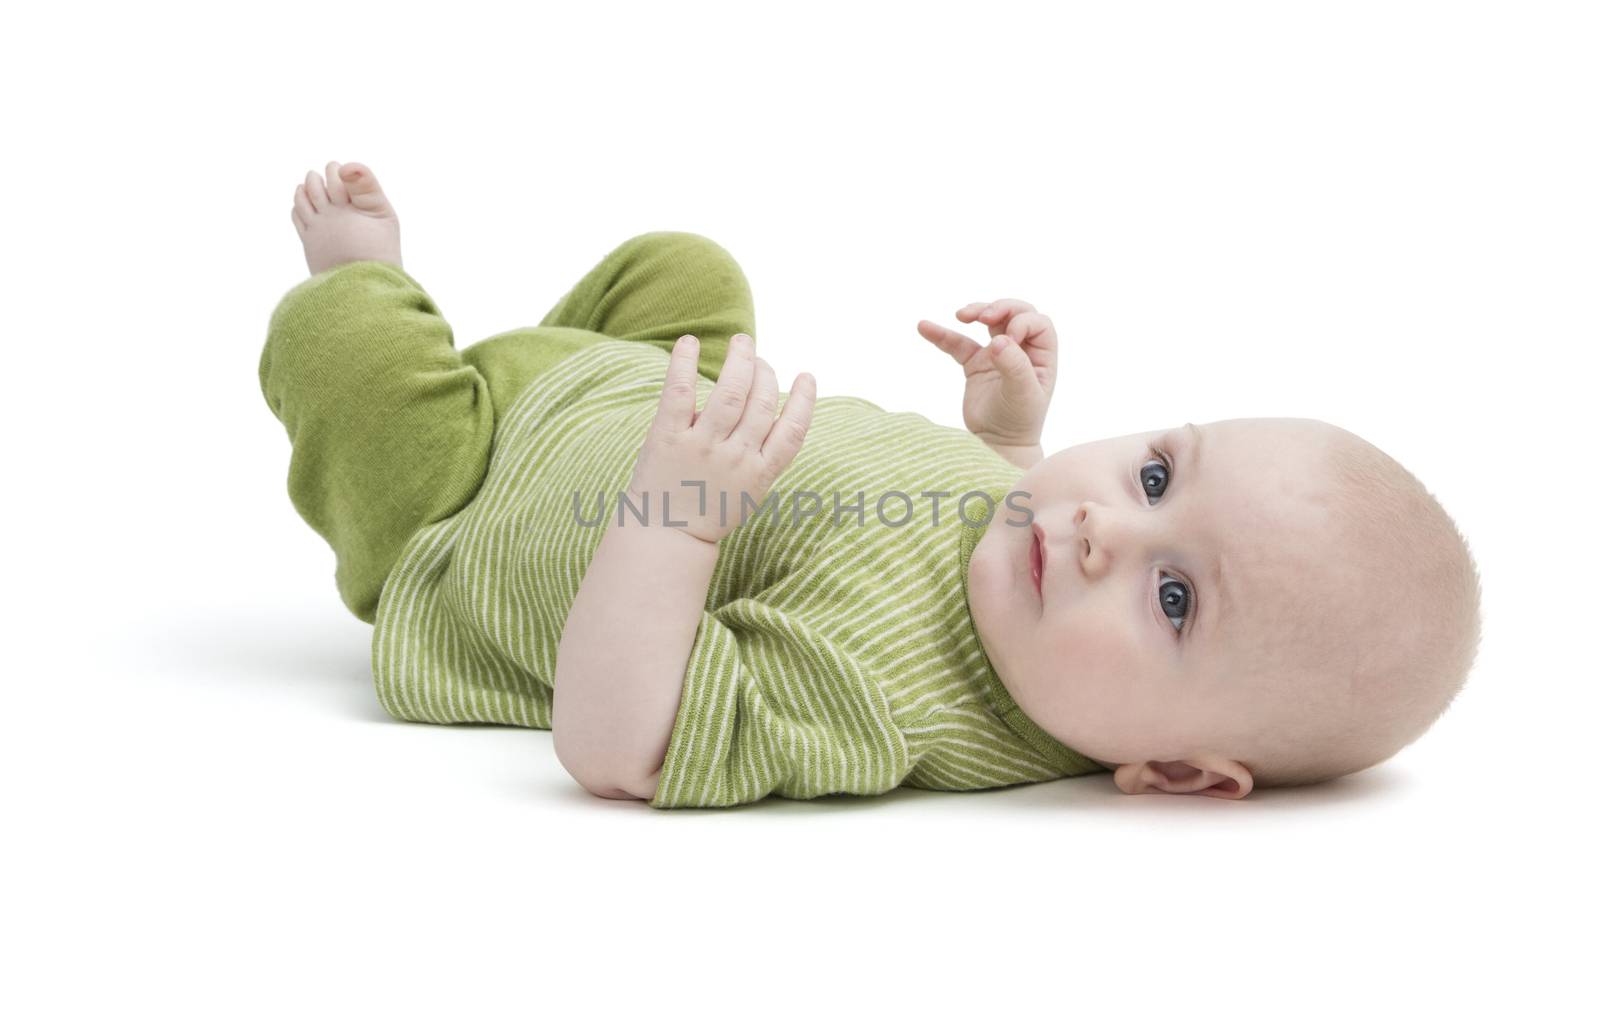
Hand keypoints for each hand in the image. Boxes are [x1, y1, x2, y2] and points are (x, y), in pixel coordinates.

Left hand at [628, 333, 815, 543]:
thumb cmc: (708, 512)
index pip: (793, 432)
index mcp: (759, 473)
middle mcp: (735, 458)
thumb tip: (765, 404)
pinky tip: (689, 342)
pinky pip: (680, 393)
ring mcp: (702, 447)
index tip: (807, 376)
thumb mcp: (747, 491)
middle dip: (766, 373)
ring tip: (742, 341)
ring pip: (730, 393)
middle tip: (758, 358)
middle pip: (763, 404)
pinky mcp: (668, 438)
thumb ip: (759, 453)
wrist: (666, 539)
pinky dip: (684, 363)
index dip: (804, 401)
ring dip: (740, 360)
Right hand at [916, 299, 1056, 457]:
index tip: (1007, 340)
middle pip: (1015, 313)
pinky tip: (924, 326)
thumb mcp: (1022, 394)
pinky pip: (959, 344)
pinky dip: (942, 335)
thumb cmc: (1019, 421)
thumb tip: (999, 340)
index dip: (1021, 322)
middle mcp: (1023, 350)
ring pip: (990, 321)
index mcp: (1042, 355)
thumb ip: (1015, 366)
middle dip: (1000, 308)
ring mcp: (998, 355)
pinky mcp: (975, 364)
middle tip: (983, 317)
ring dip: (977, 312)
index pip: (1036, 322)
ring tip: (961, 315)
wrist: (996, 444)